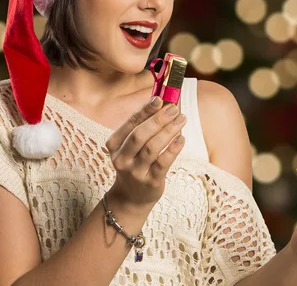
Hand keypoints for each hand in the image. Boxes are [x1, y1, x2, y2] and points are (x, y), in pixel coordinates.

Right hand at [104, 96, 186, 211]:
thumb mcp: (130, 146)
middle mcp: (122, 158)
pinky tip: (181, 138)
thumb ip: (143, 125)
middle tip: (174, 109)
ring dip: (169, 131)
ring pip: (152, 148)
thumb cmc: (134, 163)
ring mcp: (135, 172)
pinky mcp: (150, 182)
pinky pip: (163, 162)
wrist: (131, 197)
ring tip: (181, 119)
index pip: (130, 123)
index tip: (159, 99)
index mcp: (114, 144)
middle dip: (158, 120)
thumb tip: (163, 102)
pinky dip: (173, 148)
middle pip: (140, 135)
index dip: (145, 110)